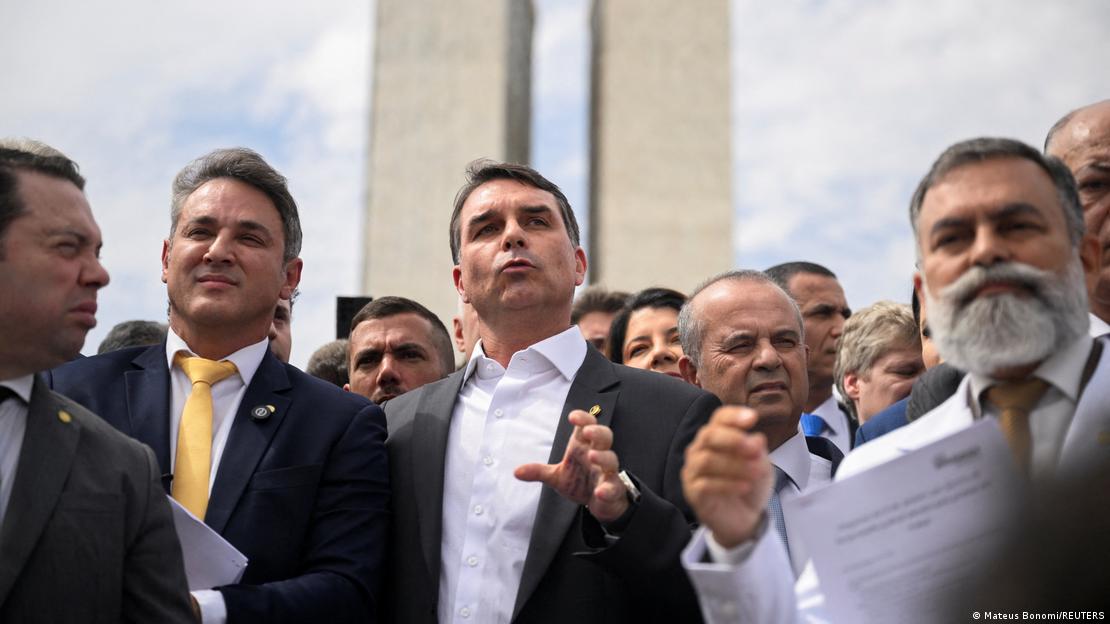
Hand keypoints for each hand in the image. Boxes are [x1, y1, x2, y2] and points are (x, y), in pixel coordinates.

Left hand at [515, 409, 629, 522]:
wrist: (599, 504)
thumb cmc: (580, 482)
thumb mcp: (556, 476)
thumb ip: (538, 472)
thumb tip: (516, 472)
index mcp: (584, 448)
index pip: (587, 426)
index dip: (583, 419)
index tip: (572, 417)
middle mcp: (598, 456)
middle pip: (604, 437)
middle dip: (597, 432)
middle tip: (587, 431)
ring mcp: (607, 472)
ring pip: (611, 459)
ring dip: (603, 456)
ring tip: (592, 456)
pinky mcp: (613, 490)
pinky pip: (614, 487)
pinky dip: (607, 489)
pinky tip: (599, 492)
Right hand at [681, 406, 771, 548]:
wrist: (746, 519)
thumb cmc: (749, 486)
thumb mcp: (762, 466)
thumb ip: (758, 451)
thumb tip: (757, 438)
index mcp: (717, 437)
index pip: (719, 419)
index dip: (734, 416)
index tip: (753, 418)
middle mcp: (701, 450)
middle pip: (708, 435)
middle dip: (732, 439)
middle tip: (753, 449)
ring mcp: (694, 471)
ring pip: (707, 460)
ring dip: (734, 465)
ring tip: (755, 473)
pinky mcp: (692, 492)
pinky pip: (705, 484)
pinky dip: (728, 484)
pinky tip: (744, 487)